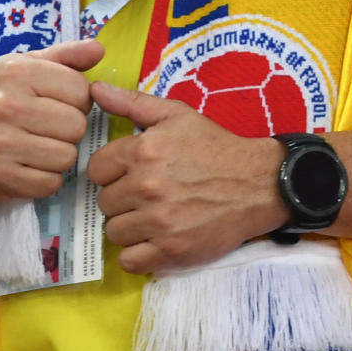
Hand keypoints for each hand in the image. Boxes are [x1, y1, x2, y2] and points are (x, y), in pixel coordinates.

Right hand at [0, 39, 103, 201]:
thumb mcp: (22, 67)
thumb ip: (64, 57)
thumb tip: (98, 49)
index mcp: (17, 72)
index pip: (80, 89)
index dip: (77, 100)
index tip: (58, 104)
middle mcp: (6, 105)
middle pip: (76, 125)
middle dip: (68, 130)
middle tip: (47, 128)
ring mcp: (1, 144)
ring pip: (67, 156)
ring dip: (58, 155)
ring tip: (38, 147)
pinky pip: (50, 183)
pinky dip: (45, 179)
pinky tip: (28, 166)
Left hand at [87, 80, 287, 272]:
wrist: (257, 184)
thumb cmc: (214, 146)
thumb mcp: (176, 115)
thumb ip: (131, 102)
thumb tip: (95, 89)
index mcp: (142, 151)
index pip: (95, 169)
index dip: (111, 171)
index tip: (129, 173)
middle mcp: (146, 186)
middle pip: (104, 202)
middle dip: (122, 198)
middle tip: (147, 195)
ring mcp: (158, 221)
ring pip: (114, 231)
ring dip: (130, 226)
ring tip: (153, 216)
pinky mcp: (171, 251)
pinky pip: (129, 260)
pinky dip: (138, 254)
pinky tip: (155, 240)